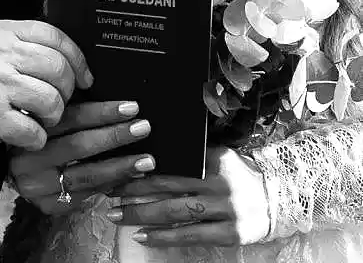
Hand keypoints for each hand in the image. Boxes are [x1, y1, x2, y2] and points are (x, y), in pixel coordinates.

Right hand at [0, 20, 92, 156]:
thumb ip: (22, 41)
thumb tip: (66, 51)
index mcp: (4, 32)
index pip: (54, 35)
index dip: (77, 57)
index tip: (85, 76)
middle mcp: (2, 54)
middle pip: (59, 68)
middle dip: (68, 90)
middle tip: (59, 101)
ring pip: (52, 101)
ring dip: (52, 117)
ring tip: (40, 119)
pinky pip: (35, 130)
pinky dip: (35, 138)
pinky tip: (24, 136)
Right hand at [10, 100, 154, 214]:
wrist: (13, 168)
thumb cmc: (38, 132)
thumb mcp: (47, 114)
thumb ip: (70, 106)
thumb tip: (114, 102)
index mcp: (29, 128)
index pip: (70, 119)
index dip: (102, 112)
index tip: (130, 107)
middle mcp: (28, 160)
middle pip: (79, 146)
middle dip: (115, 136)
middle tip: (143, 127)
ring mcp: (36, 186)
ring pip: (85, 175)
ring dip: (120, 167)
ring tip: (146, 160)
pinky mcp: (47, 205)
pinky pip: (84, 196)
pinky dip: (109, 185)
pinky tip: (129, 177)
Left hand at [107, 146, 270, 247]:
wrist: (280, 197)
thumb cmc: (240, 173)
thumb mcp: (218, 156)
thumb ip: (192, 155)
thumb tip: (153, 152)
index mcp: (212, 160)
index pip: (170, 164)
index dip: (142, 168)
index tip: (118, 169)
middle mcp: (217, 184)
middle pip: (167, 187)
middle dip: (133, 191)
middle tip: (108, 193)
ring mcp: (224, 211)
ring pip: (175, 212)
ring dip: (142, 215)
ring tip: (117, 215)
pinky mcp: (229, 234)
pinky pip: (190, 236)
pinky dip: (164, 237)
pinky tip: (144, 237)